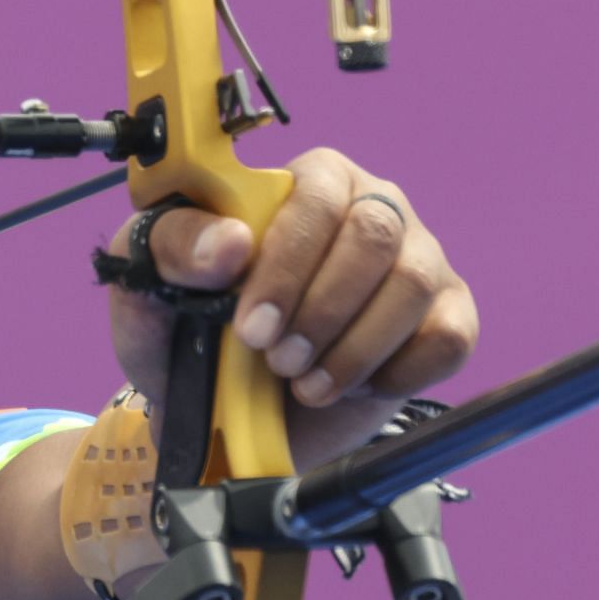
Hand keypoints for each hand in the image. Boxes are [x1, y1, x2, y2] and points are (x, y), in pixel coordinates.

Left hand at [106, 148, 477, 466]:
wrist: (220, 416)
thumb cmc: (186, 333)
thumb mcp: (149, 287)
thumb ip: (171, 247)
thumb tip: (228, 241)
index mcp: (300, 183)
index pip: (316, 192)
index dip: (288, 262)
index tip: (251, 327)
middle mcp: (368, 208)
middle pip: (376, 234)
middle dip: (321, 310)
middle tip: (278, 362)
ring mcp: (415, 261)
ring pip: (414, 285)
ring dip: (354, 348)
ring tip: (305, 385)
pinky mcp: (446, 318)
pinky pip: (449, 337)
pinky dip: (398, 372)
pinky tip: (352, 387)